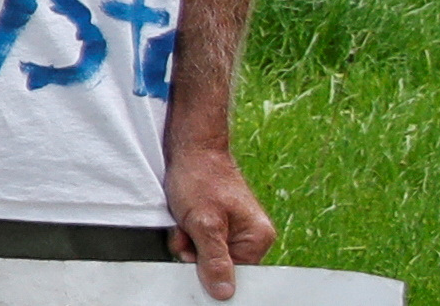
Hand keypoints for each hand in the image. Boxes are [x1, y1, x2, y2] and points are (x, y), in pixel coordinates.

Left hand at [166, 145, 274, 299]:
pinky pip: (199, 242)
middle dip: (196, 255)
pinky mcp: (216, 223)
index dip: (211, 270)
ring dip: (187, 243)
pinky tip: (181, 220)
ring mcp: (232, 230)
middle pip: (219, 266)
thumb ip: (214, 259)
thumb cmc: (199, 176)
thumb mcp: (204, 222)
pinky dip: (186, 234)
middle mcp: (249, 236)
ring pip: (205, 255)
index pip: (237, 276)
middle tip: (186, 232)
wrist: (189, 147)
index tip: (195, 255)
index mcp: (258, 238)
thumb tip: (224, 293)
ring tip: (183, 222)